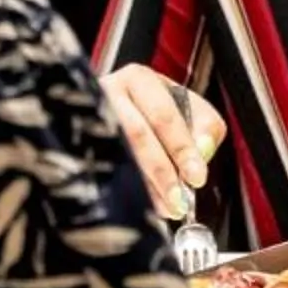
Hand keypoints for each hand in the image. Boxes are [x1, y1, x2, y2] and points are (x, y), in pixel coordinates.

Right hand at [101, 65, 226, 223]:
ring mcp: (91, 117)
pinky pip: (105, 169)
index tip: (197, 176)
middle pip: (137, 135)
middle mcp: (109, 93)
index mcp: (139, 79)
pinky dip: (128, 190)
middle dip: (162, 171)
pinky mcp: (81, 140)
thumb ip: (205, 126)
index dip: (181, 147)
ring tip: (167, 207)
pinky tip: (145, 205)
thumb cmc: (155, 110)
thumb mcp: (188, 107)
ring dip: (147, 186)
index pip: (163, 115)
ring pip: (119, 154)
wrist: (121, 109)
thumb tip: (203, 149)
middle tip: (181, 199)